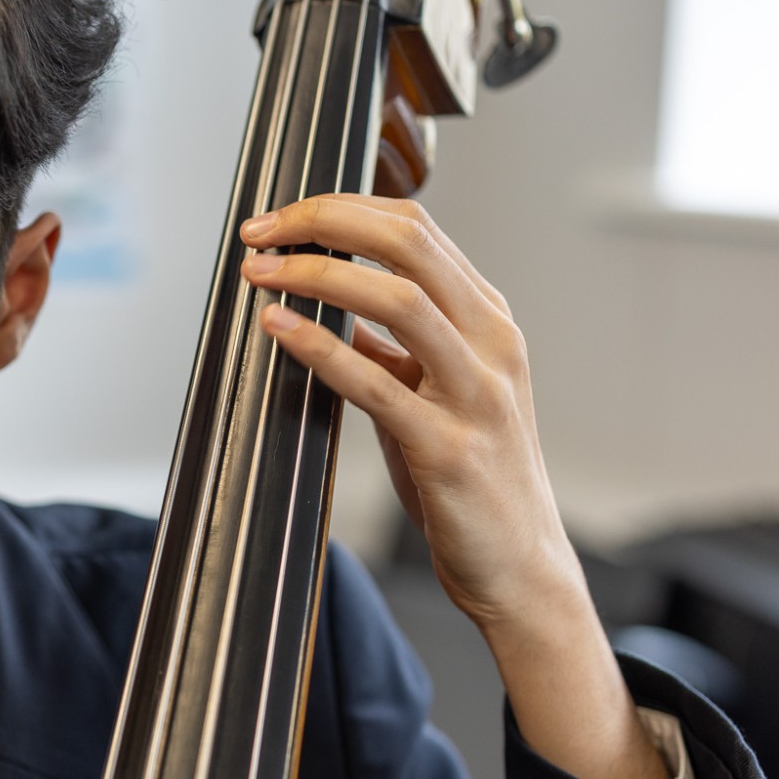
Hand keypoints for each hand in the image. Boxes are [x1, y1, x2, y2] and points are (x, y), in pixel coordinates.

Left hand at [240, 194, 666, 778]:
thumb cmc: (472, 481)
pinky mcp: (449, 450)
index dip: (340, 210)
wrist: (520, 569)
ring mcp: (476, 395)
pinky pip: (378, 382)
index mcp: (488, 321)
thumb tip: (331, 310)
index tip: (280, 218)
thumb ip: (394, 349)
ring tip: (260, 273)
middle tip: (258, 232)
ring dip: (317, 275)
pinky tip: (277, 330)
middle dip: (323, 222)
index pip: (415, 230)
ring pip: (400, 299)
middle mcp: (491, 345)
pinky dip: (322, 347)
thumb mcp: (435, 395)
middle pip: (408, 244)